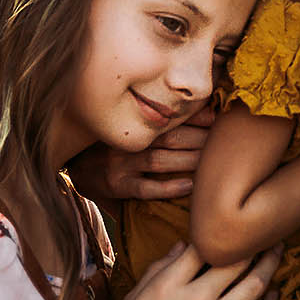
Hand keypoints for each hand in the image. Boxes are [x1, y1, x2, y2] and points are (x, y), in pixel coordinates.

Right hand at [68, 104, 214, 201]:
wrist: (77, 170)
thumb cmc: (111, 147)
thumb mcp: (127, 129)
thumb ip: (154, 122)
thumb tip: (199, 112)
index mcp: (132, 124)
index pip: (167, 117)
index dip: (193, 116)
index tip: (216, 116)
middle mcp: (127, 141)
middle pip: (169, 137)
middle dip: (199, 138)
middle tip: (223, 141)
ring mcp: (121, 164)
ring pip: (160, 160)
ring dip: (189, 160)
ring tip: (212, 162)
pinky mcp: (118, 187)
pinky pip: (145, 188)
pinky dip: (169, 187)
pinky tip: (190, 186)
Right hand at [110, 241, 278, 299]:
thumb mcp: (134, 299)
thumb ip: (158, 269)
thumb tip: (183, 245)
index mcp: (167, 285)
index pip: (201, 247)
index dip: (216, 234)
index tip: (227, 229)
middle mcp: (194, 299)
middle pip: (234, 260)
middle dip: (253, 242)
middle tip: (265, 232)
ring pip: (254, 285)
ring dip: (270, 264)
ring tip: (277, 251)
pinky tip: (275, 294)